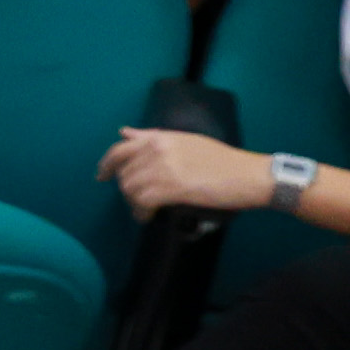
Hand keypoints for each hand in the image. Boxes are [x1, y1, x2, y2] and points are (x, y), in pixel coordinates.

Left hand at [102, 127, 278, 215]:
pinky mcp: (171, 188)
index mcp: (159, 136)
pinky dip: (141, 212)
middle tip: (139, 200)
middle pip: (124, 173)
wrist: (247, 174)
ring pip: (130, 189)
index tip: (101, 176)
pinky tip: (148, 216)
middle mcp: (156, 149)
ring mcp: (163, 168)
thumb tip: (124, 133)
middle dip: (127, 189)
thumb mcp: (185, 141)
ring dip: (134, 203)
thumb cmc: (221, 160)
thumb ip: (152, 137)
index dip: (106, 164)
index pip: (120, 149)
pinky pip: (141, 202)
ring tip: (146, 210)